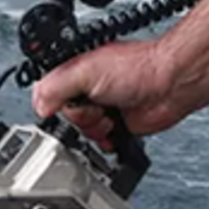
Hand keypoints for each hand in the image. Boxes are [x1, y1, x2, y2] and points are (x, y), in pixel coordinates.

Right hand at [32, 40, 184, 150]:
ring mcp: (99, 106)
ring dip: (93, 129)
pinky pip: (98, 140)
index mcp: (72, 71)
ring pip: (80, 130)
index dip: (54, 105)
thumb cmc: (136, 68)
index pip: (47, 94)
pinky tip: (114, 129)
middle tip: (94, 107)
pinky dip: (105, 140)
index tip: (67, 106)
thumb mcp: (84, 71)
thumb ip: (54, 86)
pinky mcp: (114, 124)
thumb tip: (38, 106)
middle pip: (63, 117)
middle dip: (79, 118)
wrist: (170, 85)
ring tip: (108, 116)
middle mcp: (84, 89)